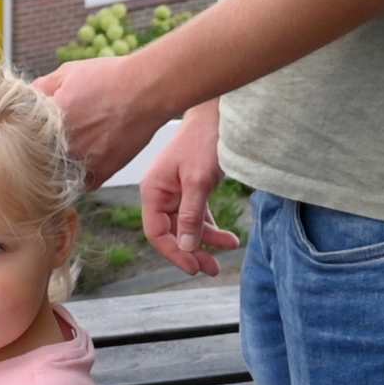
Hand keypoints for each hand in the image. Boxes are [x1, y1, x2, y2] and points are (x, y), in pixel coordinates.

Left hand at [40, 52, 177, 192]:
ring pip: (63, 173)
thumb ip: (41, 88)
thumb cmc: (110, 78)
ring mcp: (82, 162)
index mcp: (47, 123)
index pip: (25, 138)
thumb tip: (27, 99)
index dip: (31, 135)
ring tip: (80, 147)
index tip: (37, 132)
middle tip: (61, 139)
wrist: (146, 90)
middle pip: (43, 158)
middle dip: (47, 150)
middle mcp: (62, 146)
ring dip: (66, 164)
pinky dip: (85, 174)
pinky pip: (84, 183)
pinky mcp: (101, 173)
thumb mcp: (67, 72)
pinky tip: (91, 158)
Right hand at [140, 107, 230, 276]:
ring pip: (187, 227)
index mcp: (153, 192)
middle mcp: (161, 195)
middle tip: (212, 269)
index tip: (195, 266)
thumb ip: (191, 216)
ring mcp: (176, 193)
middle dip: (192, 252)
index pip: (156, 233)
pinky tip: (230, 238)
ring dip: (207, 242)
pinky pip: (198, 217)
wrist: (217, 115)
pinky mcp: (191, 190)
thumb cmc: (203, 141)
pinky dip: (212, 228)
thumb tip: (185, 247)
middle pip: (172, 234)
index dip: (174, 253)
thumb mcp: (198, 181)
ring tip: (229, 249)